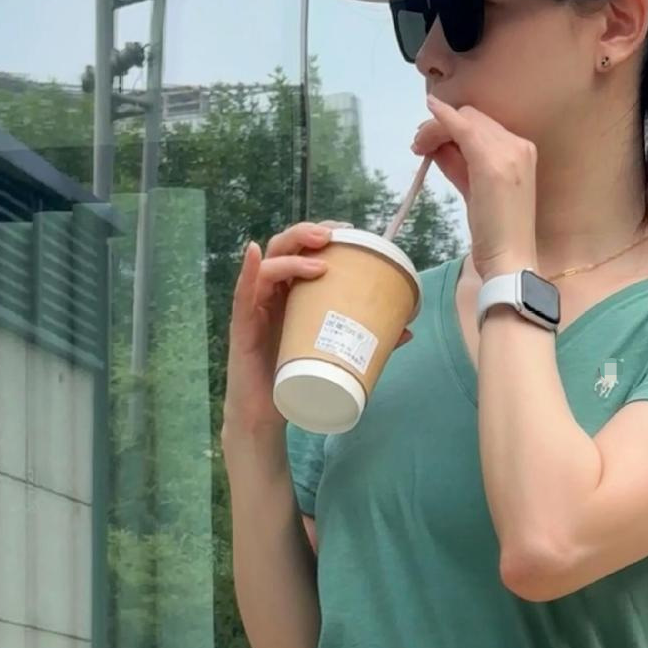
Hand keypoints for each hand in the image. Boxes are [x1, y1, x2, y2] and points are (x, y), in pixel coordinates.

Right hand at [223, 221, 412, 439]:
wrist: (267, 416)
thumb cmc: (296, 381)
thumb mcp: (333, 354)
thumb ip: (365, 340)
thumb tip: (405, 330)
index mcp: (293, 294)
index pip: (302, 250)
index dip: (322, 233)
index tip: (349, 231)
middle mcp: (273, 294)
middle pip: (284, 248)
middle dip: (308, 233)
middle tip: (334, 235)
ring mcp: (256, 307)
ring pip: (268, 265)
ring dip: (292, 254)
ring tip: (320, 259)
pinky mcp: (242, 326)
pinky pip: (242, 293)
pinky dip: (248, 271)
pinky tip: (253, 253)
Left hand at [412, 93, 537, 278]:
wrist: (511, 262)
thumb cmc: (496, 236)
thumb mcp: (477, 193)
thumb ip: (461, 167)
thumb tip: (438, 147)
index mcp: (521, 153)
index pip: (483, 126)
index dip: (454, 128)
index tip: (431, 142)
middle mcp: (519, 146)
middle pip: (474, 118)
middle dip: (442, 126)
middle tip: (418, 146)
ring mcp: (508, 152)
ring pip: (465, 120)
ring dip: (436, 128)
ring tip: (417, 146)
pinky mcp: (490, 162)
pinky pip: (463, 128)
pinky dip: (444, 118)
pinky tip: (431, 108)